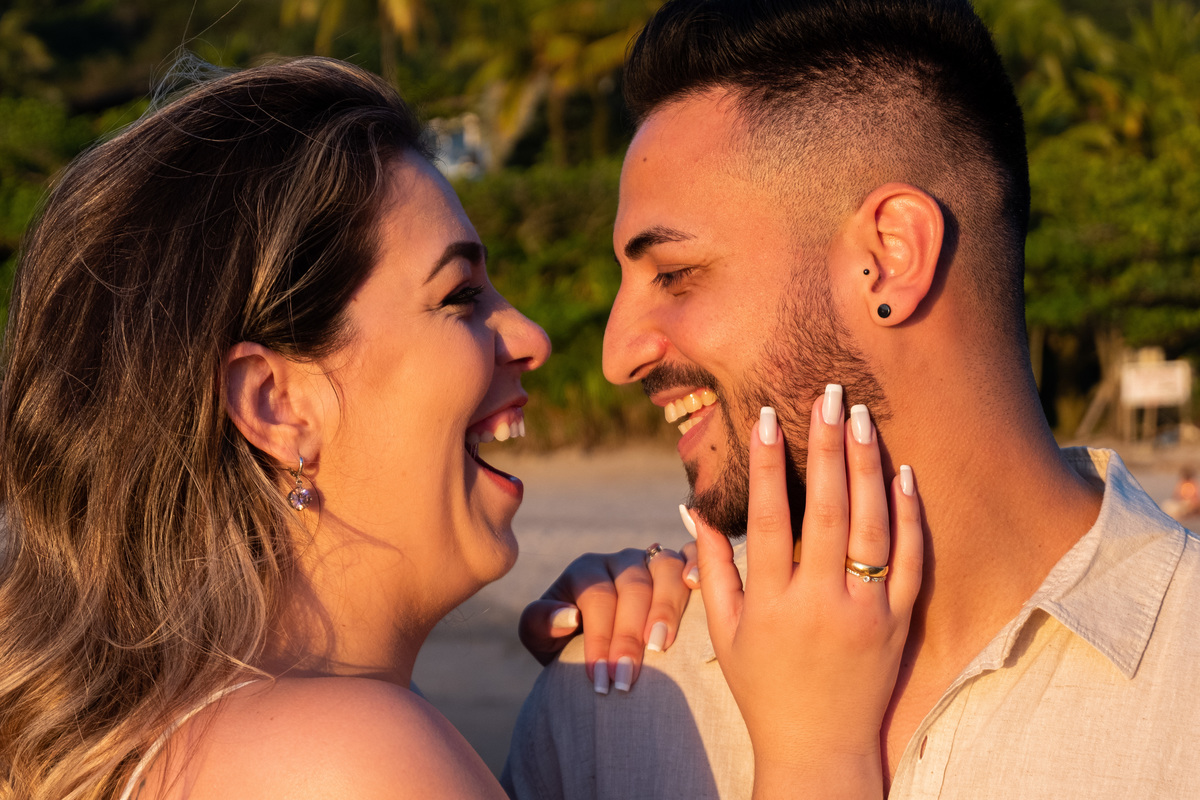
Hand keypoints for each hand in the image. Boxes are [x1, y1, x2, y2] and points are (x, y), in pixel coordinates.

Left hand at [518, 541, 697, 691]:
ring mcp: (652, 560)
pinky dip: (696, 565)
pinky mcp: (679, 566)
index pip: (597, 597)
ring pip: (664, 568)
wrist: (598, 651)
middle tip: (628, 677)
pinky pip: (691, 555)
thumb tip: (569, 616)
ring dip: (666, 606)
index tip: (602, 679)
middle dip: (629, 635)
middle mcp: (621, 561)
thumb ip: (540, 623)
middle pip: (632, 586)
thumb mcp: (541, 638)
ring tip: (661, 646)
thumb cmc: (568, 645)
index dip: (600, 638)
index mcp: (586, 571)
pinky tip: (697, 586)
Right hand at [695, 389, 922, 798]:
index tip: (764, 416)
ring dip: (866, 467)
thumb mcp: (724, 631)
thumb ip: (709, 568)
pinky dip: (909, 515)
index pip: (767, 518)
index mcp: (772, 603)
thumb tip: (691, 507)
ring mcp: (866, 613)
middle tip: (827, 395)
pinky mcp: (899, 623)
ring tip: (861, 417)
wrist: (820, 749)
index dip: (765, 463)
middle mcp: (821, 602)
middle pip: (825, 510)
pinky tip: (902, 472)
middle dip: (824, 446)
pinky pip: (911, 561)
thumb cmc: (762, 687)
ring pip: (872, 526)